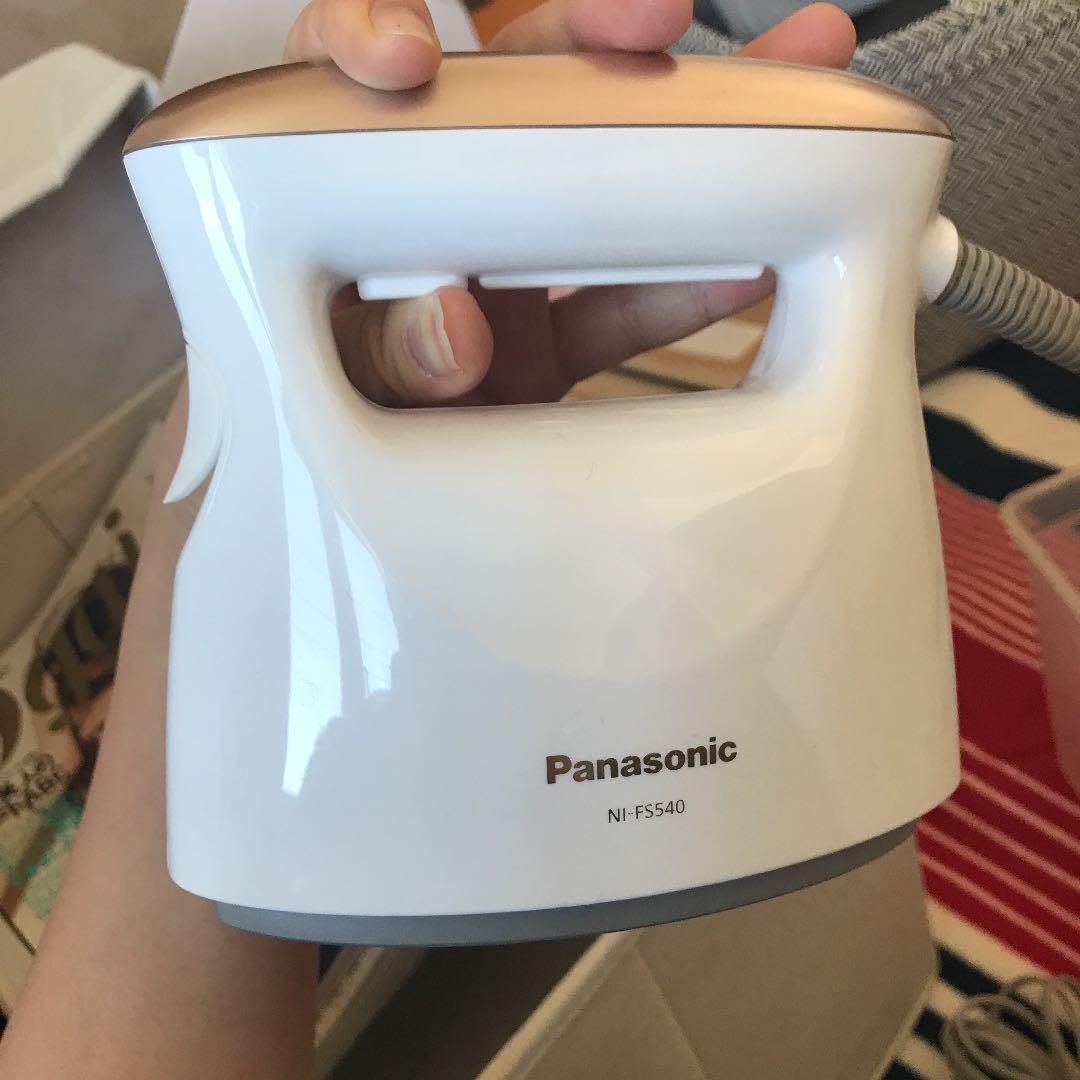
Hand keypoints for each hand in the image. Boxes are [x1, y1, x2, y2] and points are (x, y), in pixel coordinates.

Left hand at [284, 0, 856, 407]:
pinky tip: (753, 264)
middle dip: (586, 40)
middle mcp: (430, 215)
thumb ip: (379, 353)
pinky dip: (688, 291)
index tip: (406, 59)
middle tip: (648, 20)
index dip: (374, 36)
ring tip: (785, 80)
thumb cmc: (333, 431)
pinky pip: (626, 302)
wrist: (379, 514)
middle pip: (506, 93)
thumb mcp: (336, 390)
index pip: (348, 79)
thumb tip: (452, 327)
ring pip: (594, 175)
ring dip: (686, 128)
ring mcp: (502, 272)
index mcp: (343, 203)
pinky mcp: (552, 336)